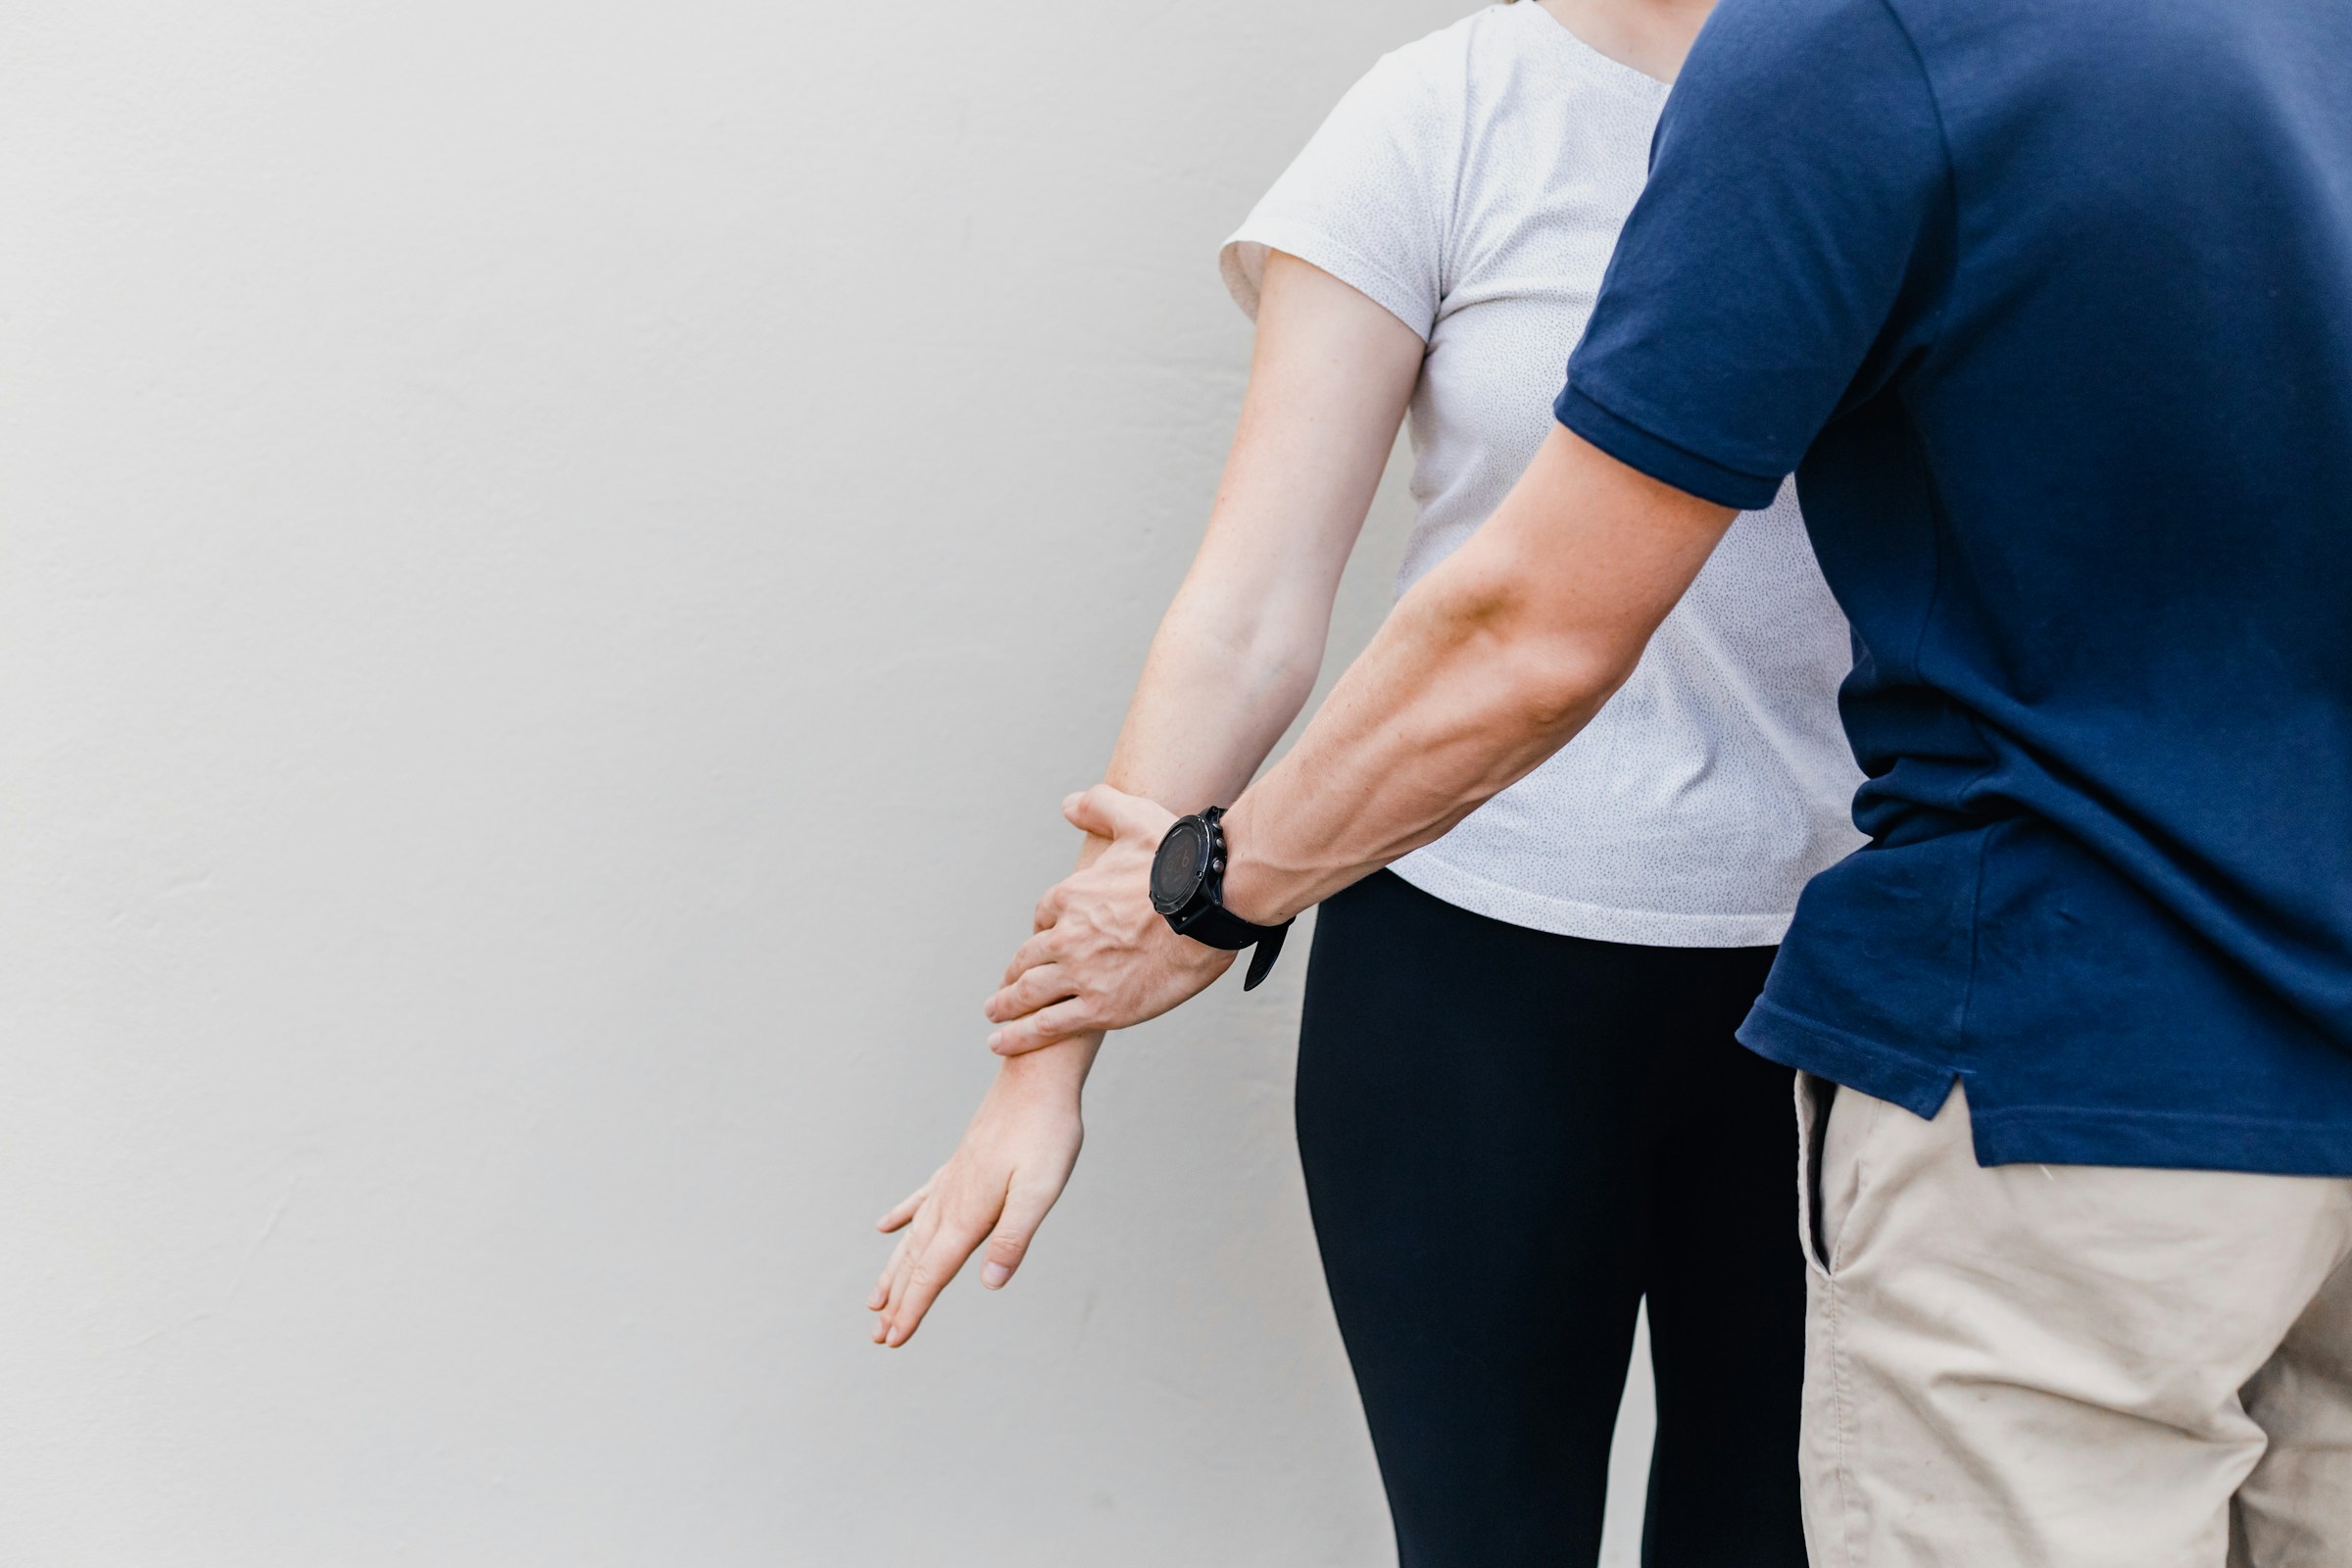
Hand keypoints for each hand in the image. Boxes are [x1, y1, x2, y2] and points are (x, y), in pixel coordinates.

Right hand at [867, 1043, 1091, 1347]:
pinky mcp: (960, 1164)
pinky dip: (902, 1217)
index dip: (913, 1309)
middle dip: (897, 1300)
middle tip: (877, 1335)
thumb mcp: (1040, 1190)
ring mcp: (952, 1180)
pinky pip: (921, 1200)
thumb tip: (989, 1284)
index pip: (932, 1272)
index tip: (892, 1340)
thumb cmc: (1046, 1133)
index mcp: (968, 1213)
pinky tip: (885, 1225)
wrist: (1037, 1078)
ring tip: (874, 1297)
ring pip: (913, 1235)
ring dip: (894, 1268)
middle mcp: (951, 1200)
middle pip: (916, 1260)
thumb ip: (1013, 1237)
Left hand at [983, 786, 1234, 1055]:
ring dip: (1006, 1005)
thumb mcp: (1136, 818)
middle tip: (1004, 987)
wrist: (1213, 906)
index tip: (1046, 939)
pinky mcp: (1101, 1007)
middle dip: (1013, 973)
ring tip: (994, 1013)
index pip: (1045, 915)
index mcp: (1073, 895)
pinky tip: (999, 1042)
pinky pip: (1048, 1024)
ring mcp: (1082, 974)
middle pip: (1028, 958)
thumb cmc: (1181, 863)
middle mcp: (1068, 935)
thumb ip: (1099, 806)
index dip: (1045, 928)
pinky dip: (1019, 1035)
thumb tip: (1068, 805)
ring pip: (1029, 993)